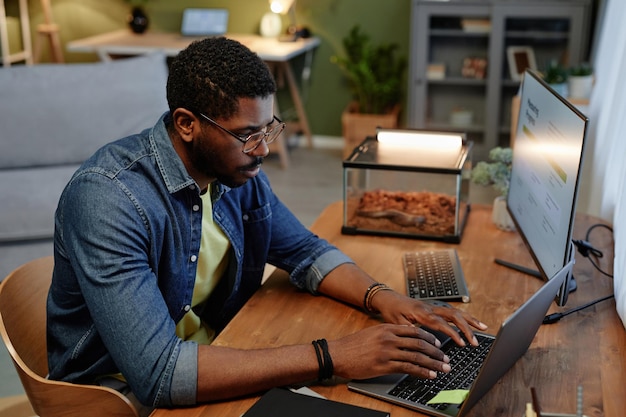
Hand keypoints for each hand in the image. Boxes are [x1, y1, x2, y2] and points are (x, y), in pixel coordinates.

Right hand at [329, 323, 450, 379]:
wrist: (338, 354)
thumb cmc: (353, 345)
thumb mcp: (373, 333)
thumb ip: (389, 334)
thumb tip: (405, 339)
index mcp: (387, 328)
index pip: (414, 331)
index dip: (429, 338)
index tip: (438, 344)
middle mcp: (389, 338)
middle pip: (419, 344)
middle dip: (436, 352)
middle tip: (446, 358)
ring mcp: (387, 352)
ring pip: (417, 356)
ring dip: (433, 363)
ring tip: (443, 368)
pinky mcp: (384, 365)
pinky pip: (409, 368)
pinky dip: (422, 372)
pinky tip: (430, 375)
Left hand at [371, 290, 487, 346]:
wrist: (387, 298)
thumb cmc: (391, 310)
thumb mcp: (396, 322)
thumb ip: (409, 331)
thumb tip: (421, 341)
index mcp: (422, 313)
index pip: (442, 323)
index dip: (454, 333)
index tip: (463, 343)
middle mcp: (430, 308)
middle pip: (454, 316)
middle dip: (467, 328)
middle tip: (475, 341)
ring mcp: (434, 307)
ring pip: (456, 312)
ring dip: (470, 320)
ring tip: (484, 328)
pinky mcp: (434, 308)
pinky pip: (452, 312)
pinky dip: (464, 317)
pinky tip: (472, 323)